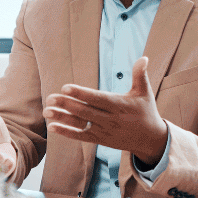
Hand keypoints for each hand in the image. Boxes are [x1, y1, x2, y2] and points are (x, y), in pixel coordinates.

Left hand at [43, 56, 167, 163]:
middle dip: (67, 105)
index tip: (66, 88)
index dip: (81, 94)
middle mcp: (110, 119)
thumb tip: (144, 57)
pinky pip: (81, 136)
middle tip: (50, 98)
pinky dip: (66, 132)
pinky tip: (52, 126)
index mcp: (119, 105)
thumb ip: (140, 75)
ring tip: (46, 111)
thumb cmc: (146, 112)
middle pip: (85, 111)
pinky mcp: (100, 139)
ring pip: (80, 124)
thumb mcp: (144, 93)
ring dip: (62, 118)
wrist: (150, 139)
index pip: (97, 99)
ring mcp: (104, 130)